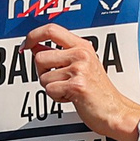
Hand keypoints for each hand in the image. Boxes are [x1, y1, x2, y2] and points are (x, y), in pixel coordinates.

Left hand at [24, 25, 139, 139]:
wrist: (114, 110)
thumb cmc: (98, 90)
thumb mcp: (82, 64)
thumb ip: (59, 54)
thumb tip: (35, 46)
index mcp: (82, 46)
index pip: (51, 30)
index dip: (33, 36)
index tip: (25, 45)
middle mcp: (81, 54)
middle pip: (40, 57)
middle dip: (42, 72)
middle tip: (58, 80)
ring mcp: (79, 68)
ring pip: (43, 76)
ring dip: (51, 87)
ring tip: (68, 89)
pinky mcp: (76, 85)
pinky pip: (50, 90)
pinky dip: (57, 98)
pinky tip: (71, 97)